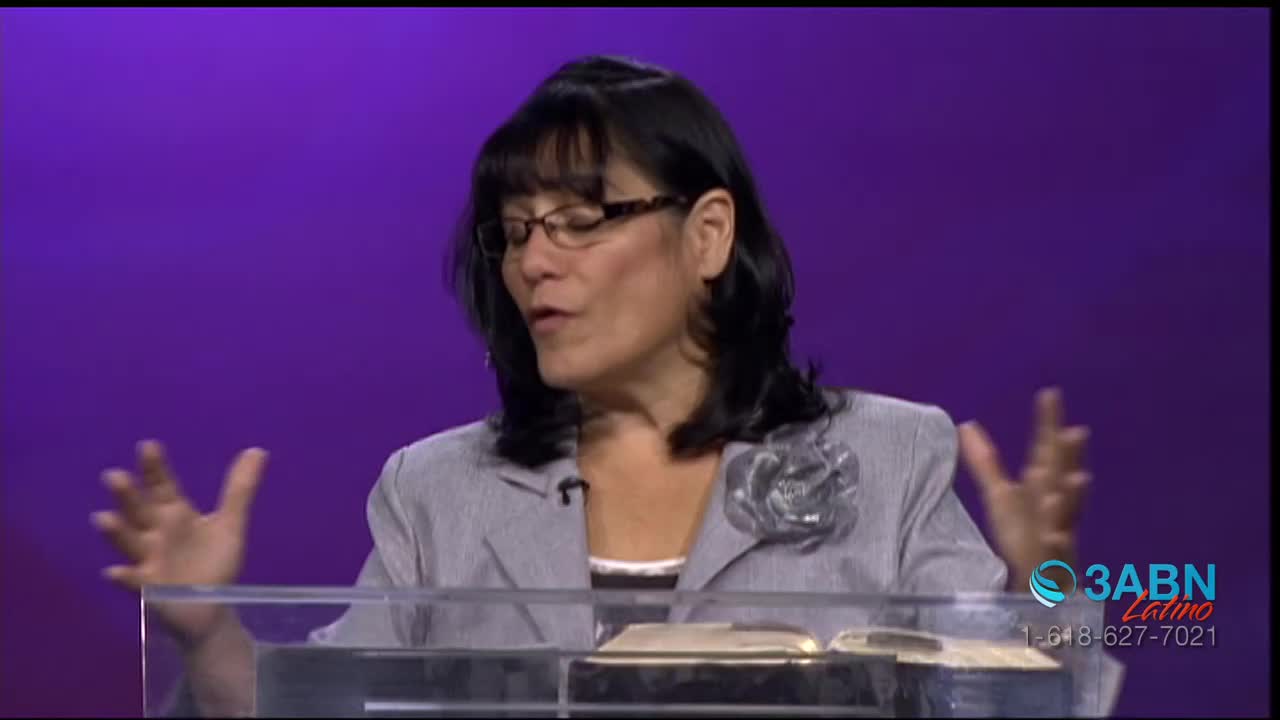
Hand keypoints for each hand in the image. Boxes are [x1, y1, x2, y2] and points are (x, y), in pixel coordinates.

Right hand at [92, 440, 267, 646]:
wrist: (211, 606)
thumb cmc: (213, 562)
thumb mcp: (229, 525)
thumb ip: (239, 489)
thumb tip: (258, 451)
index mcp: (174, 515)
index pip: (162, 487)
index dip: (155, 468)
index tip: (148, 446)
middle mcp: (156, 534)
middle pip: (139, 512)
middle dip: (127, 496)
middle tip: (114, 476)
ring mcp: (149, 561)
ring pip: (129, 544)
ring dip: (116, 532)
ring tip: (104, 518)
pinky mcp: (150, 589)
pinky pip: (134, 583)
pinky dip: (124, 578)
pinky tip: (115, 572)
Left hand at [957, 387, 1090, 591]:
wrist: (1038, 587)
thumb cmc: (1024, 537)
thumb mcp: (1001, 498)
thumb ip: (987, 463)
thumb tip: (966, 424)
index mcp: (1042, 489)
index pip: (1047, 452)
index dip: (1049, 424)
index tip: (1050, 394)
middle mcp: (1055, 509)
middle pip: (1064, 478)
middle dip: (1071, 458)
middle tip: (1075, 431)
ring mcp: (1058, 537)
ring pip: (1068, 516)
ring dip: (1071, 499)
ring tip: (1075, 479)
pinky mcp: (1053, 566)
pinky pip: (1058, 556)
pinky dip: (1058, 545)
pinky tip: (1054, 536)